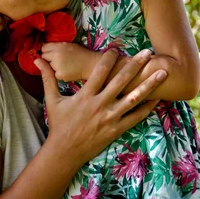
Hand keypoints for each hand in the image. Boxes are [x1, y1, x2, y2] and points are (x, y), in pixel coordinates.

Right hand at [35, 50, 166, 163]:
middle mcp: (100, 104)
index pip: (99, 71)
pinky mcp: (117, 129)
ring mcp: (110, 117)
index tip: (117, 48)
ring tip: (163, 73)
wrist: (65, 152)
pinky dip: (148, 107)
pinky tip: (159, 97)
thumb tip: (36, 59)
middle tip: (148, 53)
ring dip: (150, 84)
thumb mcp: (52, 100)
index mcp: (85, 95)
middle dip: (136, 65)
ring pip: (134, 98)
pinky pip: (136, 116)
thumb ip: (48, 78)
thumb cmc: (59, 124)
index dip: (109, 58)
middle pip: (121, 81)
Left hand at [41, 42, 100, 81]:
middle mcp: (56, 55)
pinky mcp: (60, 75)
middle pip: (44, 57)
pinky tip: (67, 72)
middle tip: (58, 60)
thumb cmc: (81, 53)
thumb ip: (56, 46)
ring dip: (53, 67)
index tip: (50, 53)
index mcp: (58, 46)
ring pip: (49, 67)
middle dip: (48, 59)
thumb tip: (43, 49)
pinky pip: (54, 74)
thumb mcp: (68, 45)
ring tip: (64, 66)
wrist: (91, 64)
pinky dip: (59, 74)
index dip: (47, 51)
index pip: (44, 48)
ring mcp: (57, 66)